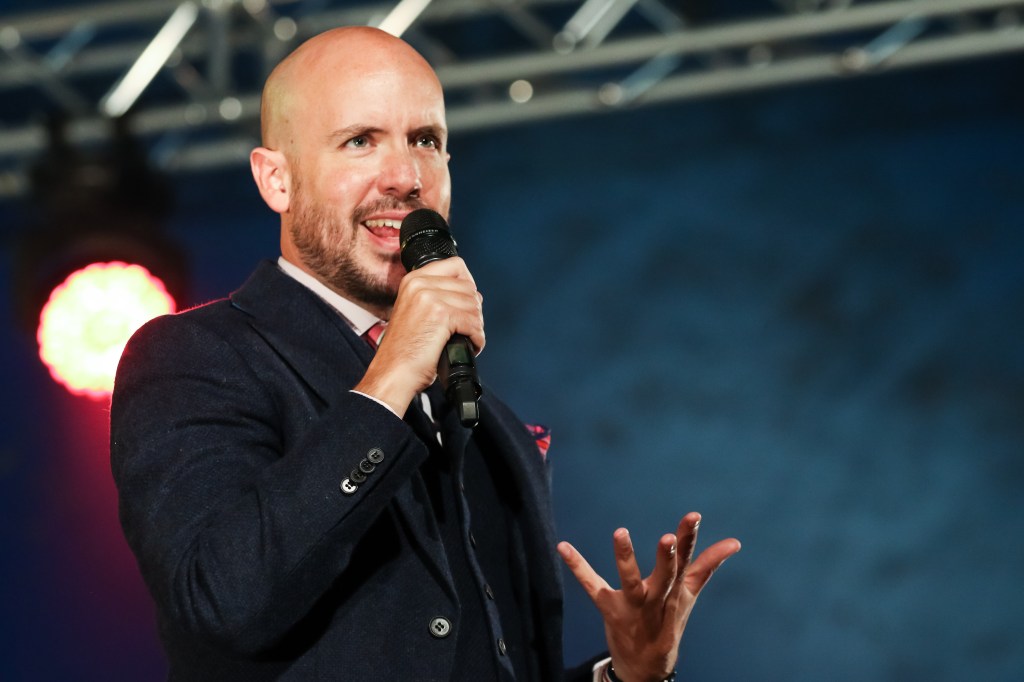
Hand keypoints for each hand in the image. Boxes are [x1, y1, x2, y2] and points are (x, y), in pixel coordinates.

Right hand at [354, 257, 483, 415]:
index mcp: (413, 280)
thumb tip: (471, 294)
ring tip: (467, 339)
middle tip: (467, 328)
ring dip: (476, 325)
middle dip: (474, 310)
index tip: (469, 302)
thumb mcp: (414, 312)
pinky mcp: (441, 315)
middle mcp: (420, 284)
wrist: (393, 373)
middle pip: (469, 287)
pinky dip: (477, 338)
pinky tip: (469, 346)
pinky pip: (473, 322)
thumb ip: (435, 296)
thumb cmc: (404, 351)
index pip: (456, 265)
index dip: (468, 284)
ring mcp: (430, 297)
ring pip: (474, 305)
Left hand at [558, 513, 739, 681]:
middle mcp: (657, 599)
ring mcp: (632, 606)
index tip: (692, 516)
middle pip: (665, 575)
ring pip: (631, 581)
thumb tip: (734, 542)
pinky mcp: (609, 609)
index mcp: (676, 591)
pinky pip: (592, 586)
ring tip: (620, 532)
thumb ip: (707, 565)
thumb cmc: (668, 622)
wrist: (646, 667)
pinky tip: (563, 547)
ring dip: (626, 558)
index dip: (690, 539)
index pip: (687, 561)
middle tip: (667, 538)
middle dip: (667, 557)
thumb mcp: (688, 595)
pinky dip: (577, 566)